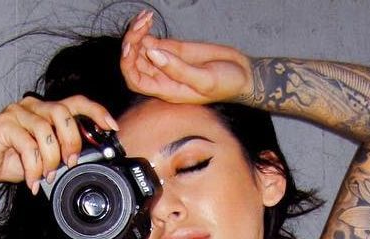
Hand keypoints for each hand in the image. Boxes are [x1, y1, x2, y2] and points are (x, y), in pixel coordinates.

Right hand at [0, 95, 118, 194]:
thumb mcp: (41, 159)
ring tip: (46, 176)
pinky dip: (33, 168)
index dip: (96, 112)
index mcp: (44, 112)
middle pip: (63, 114)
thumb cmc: (8, 160)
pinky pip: (27, 146)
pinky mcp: (3, 125)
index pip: (75, 103)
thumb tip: (79, 163)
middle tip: (69, 163)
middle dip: (71, 142)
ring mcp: (17, 113)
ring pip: (46, 131)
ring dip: (50, 160)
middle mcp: (32, 107)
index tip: (111, 126)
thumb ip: (59, 154)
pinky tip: (32, 180)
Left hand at [121, 9, 251, 104]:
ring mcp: (166, 61)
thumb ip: (179, 69)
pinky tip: (148, 16)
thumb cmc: (226, 84)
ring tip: (146, 18)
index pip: (135, 80)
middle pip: (133, 62)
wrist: (241, 74)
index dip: (128, 64)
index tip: (132, 46)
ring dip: (137, 32)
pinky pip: (151, 38)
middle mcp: (162, 77)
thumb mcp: (205, 80)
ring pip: (139, 48)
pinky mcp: (172, 48)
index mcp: (166, 90)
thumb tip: (153, 53)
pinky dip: (145, 28)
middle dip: (131, 43)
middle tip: (141, 25)